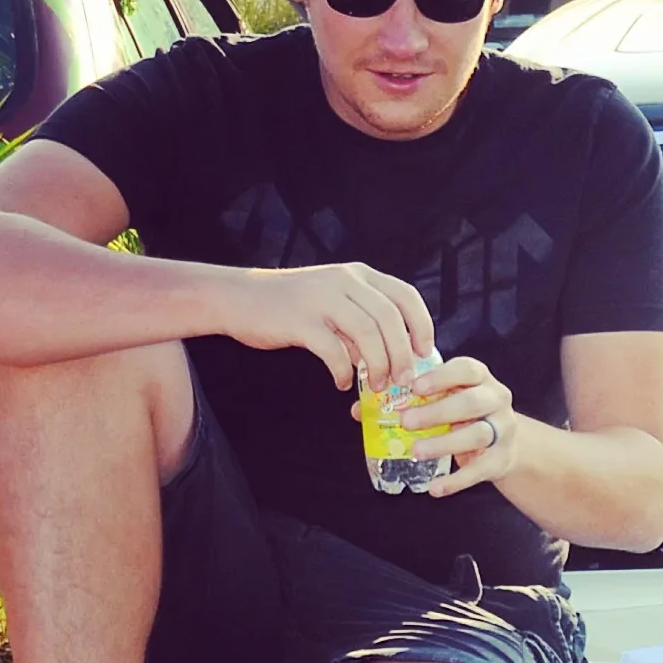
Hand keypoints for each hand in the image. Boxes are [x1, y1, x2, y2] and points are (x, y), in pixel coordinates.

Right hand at [222, 263, 434, 392]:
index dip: (422, 325)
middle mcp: (344, 281)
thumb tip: (395, 357)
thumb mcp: (334, 301)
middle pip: (390, 318)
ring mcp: (321, 298)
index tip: (425, 351)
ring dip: (377, 365)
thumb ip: (363, 321)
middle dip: (402, 354)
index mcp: (358, 275)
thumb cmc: (292, 306)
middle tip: (404, 380)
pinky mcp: (299, 320)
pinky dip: (344, 371)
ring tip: (376, 386)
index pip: (405, 295)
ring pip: (367, 333)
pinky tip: (342, 383)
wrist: (238, 298)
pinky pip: (333, 350)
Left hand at [399, 354, 523, 492]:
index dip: (442, 377)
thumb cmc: (466, 412)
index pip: (467, 370)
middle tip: (405, 422)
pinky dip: (456, 481)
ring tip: (416, 451)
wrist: (505, 442)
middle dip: (437, 412)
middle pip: (471, 403)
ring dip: (444, 444)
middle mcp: (496, 400)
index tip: (415, 387)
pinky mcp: (500, 459)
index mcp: (481, 379)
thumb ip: (416, 397)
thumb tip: (365, 410)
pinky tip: (435, 488)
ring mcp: (502, 430)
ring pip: (478, 435)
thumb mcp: (448, 396)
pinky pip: (479, 470)